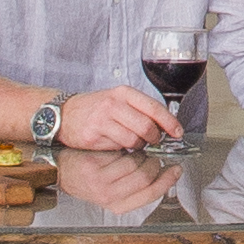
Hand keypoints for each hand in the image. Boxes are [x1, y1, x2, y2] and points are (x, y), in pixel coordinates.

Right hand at [37, 85, 174, 153]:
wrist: (65, 114)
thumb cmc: (96, 109)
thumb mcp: (118, 101)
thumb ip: (140, 110)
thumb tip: (165, 127)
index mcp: (124, 93)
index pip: (154, 107)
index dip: (169, 122)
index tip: (178, 132)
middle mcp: (113, 103)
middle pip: (146, 126)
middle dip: (154, 138)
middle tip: (154, 141)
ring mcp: (102, 119)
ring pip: (134, 139)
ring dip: (138, 146)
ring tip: (134, 143)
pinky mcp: (93, 135)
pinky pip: (117, 147)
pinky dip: (123, 150)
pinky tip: (119, 145)